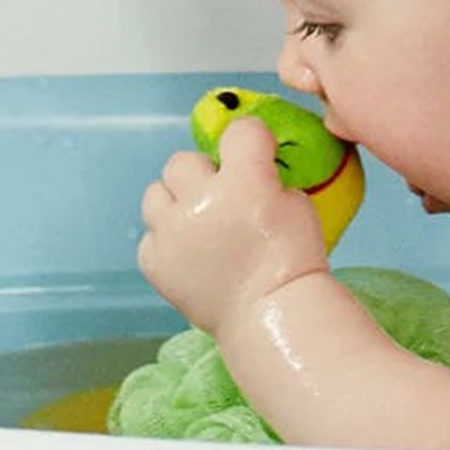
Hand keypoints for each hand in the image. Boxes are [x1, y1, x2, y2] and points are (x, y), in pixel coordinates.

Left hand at [137, 116, 329, 332]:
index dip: (250, 141)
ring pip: (155, 194)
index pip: (239, 132)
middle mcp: (200, 199)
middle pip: (183, 161)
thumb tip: (251, 174)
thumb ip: (268, 181)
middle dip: (202, 175)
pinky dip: (167, 242)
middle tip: (219, 197)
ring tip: (195, 223)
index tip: (255, 153)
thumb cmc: (294, 263)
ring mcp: (172, 231)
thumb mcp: (299, 206)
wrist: (273, 317)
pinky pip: (150, 236)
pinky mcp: (154, 260)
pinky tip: (189, 255)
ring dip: (175, 203)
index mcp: (244, 181)